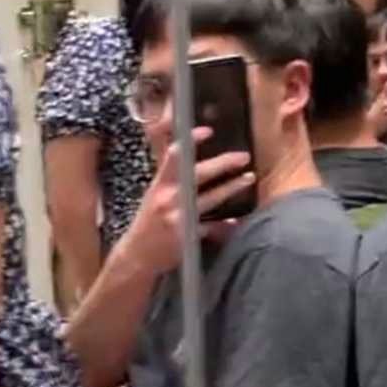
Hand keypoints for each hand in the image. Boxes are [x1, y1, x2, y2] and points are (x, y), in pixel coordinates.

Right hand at [129, 127, 253, 274]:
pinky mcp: (186, 236)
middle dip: (224, 163)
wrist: (137, 255)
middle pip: (198, 174)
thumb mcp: (154, 196)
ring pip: (210, 198)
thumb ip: (172, 179)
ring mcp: (178, 217)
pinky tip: (236, 221)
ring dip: (232, 187)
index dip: (191, 141)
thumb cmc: (148, 223)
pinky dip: (225, 224)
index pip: (174, 156)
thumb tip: (192, 159)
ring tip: (248, 178)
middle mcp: (168, 198)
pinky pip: (212, 227)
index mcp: (159, 185)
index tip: (208, 131)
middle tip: (243, 157)